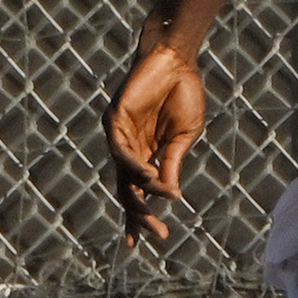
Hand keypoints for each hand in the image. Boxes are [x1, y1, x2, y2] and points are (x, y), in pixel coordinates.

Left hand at [101, 44, 204, 246]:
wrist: (176, 59)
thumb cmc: (183, 93)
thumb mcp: (182, 137)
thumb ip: (172, 164)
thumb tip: (171, 197)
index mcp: (146, 154)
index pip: (139, 192)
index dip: (141, 216)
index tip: (155, 238)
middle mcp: (129, 149)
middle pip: (127, 191)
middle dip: (139, 215)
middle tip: (155, 234)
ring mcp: (119, 135)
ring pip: (123, 176)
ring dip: (139, 194)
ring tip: (154, 210)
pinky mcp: (114, 119)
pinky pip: (121, 150)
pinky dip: (134, 166)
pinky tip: (148, 175)